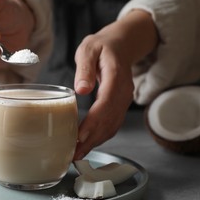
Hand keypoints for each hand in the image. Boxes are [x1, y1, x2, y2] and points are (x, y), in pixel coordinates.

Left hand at [73, 10, 157, 159]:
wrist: (121, 45)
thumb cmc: (102, 46)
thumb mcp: (89, 49)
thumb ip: (85, 68)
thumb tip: (81, 90)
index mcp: (116, 76)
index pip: (106, 103)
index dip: (94, 122)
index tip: (80, 136)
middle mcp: (124, 91)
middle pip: (109, 120)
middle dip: (92, 139)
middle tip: (74, 153)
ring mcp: (125, 100)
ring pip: (112, 125)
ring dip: (96, 141)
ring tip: (78, 154)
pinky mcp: (121, 105)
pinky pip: (113, 124)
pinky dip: (101, 136)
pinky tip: (88, 144)